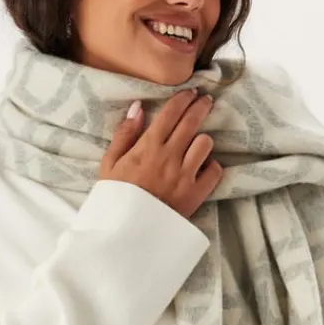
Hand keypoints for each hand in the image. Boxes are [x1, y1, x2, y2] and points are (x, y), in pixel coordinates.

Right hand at [97, 89, 222, 219]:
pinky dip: (212, 167)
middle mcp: (169, 156)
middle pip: (192, 122)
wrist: (125, 232)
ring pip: (205, 144)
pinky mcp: (196, 194)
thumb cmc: (115, 198)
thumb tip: (138, 107)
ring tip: (199, 142)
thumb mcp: (109, 164)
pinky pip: (214, 172)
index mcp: (148, 147)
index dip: (183, 98)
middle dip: (201, 107)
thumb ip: (124, 135)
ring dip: (203, 140)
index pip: (171, 113)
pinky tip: (205, 167)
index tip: (191, 92)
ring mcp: (185, 175)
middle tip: (205, 101)